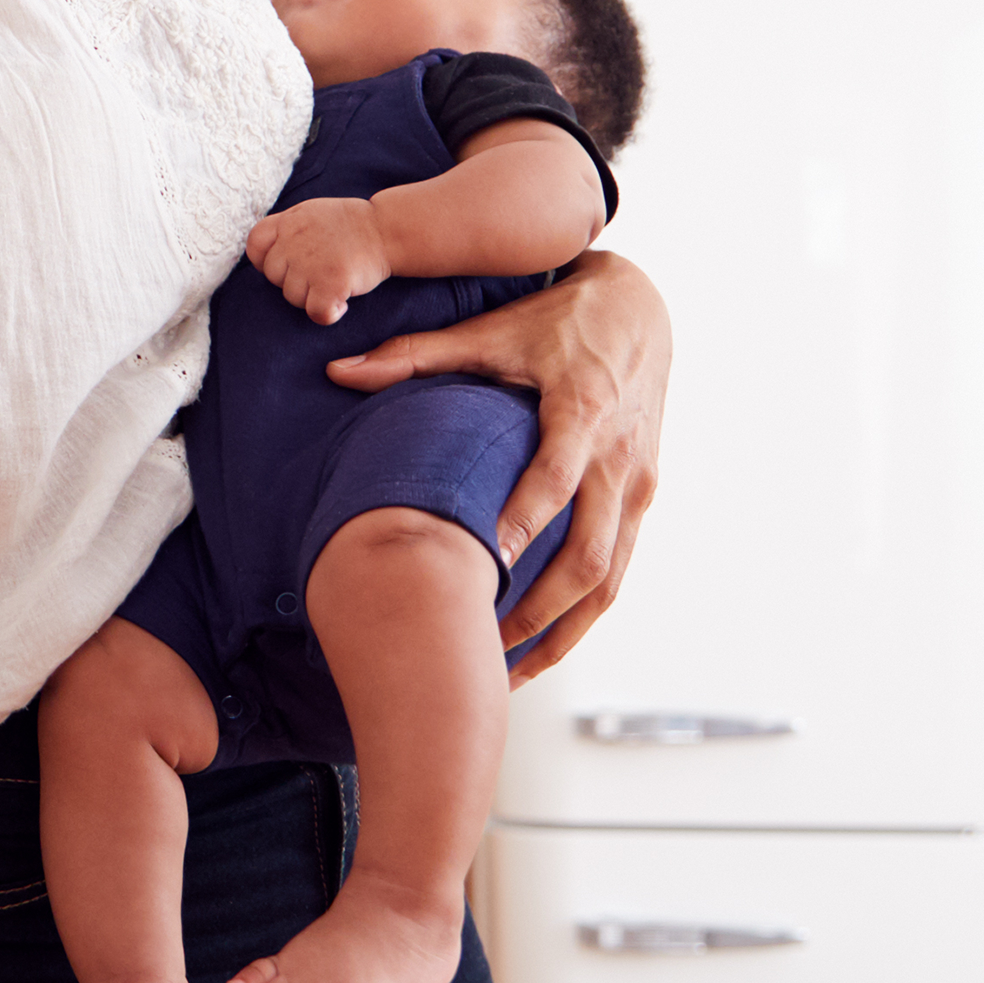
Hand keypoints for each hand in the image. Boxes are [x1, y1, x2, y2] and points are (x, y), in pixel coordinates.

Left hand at [246, 197, 393, 324]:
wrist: (386, 230)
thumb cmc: (350, 225)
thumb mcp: (310, 212)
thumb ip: (286, 229)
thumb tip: (263, 253)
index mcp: (289, 221)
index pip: (255, 245)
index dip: (265, 260)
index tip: (287, 264)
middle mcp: (295, 241)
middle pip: (273, 276)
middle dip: (293, 280)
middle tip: (319, 273)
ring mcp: (311, 263)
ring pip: (293, 298)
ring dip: (312, 297)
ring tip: (333, 283)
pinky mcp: (330, 283)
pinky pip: (316, 312)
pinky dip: (328, 314)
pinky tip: (341, 303)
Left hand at [323, 251, 668, 679]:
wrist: (642, 309)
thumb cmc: (560, 320)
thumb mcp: (493, 329)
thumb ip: (416, 354)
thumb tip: (339, 371)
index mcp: (583, 410)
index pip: (557, 477)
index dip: (526, 522)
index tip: (490, 564)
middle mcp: (620, 457)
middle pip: (592, 554)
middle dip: (541, 610)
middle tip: (485, 647)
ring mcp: (639, 484)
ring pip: (610, 578)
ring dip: (563, 631)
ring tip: (508, 673)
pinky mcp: (644, 500)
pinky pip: (618, 571)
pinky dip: (581, 615)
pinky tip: (540, 645)